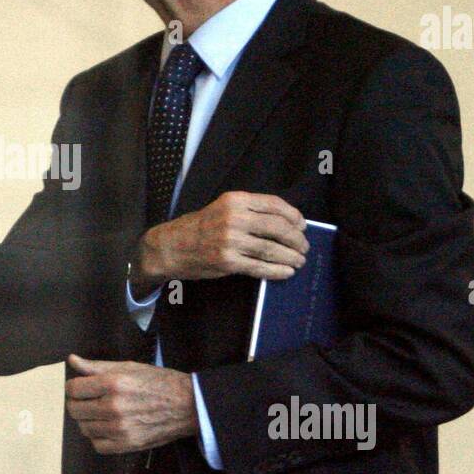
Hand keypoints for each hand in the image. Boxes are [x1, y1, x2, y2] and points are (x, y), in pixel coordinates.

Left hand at [65, 355, 197, 454]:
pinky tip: (107, 427)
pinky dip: (97, 437)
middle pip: (75, 410)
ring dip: (87, 420)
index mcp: (113, 383)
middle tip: (89, 399)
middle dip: (78, 403)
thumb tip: (72, 361)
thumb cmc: (159, 382)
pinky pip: (97, 445)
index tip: (80, 387)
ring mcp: (120, 428)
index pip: (73, 389)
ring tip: (99, 412)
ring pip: (84, 428)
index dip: (73, 387)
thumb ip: (96, 366)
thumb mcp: (128, 367)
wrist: (187, 405)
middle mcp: (114, 407)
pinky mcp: (127, 444)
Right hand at [131, 192, 307, 293]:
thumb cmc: (199, 227)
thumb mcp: (223, 208)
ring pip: (272, 249)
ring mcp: (230, 241)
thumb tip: (285, 223)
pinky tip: (286, 272)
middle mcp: (234, 218)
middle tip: (303, 247)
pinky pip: (259, 267)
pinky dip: (277, 271)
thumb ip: (250, 211)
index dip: (294, 216)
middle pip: (278, 228)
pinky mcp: (227, 261)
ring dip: (290, 257)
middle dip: (297, 239)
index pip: (275, 205)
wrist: (171, 246)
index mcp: (235, 200)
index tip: (302, 226)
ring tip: (298, 261)